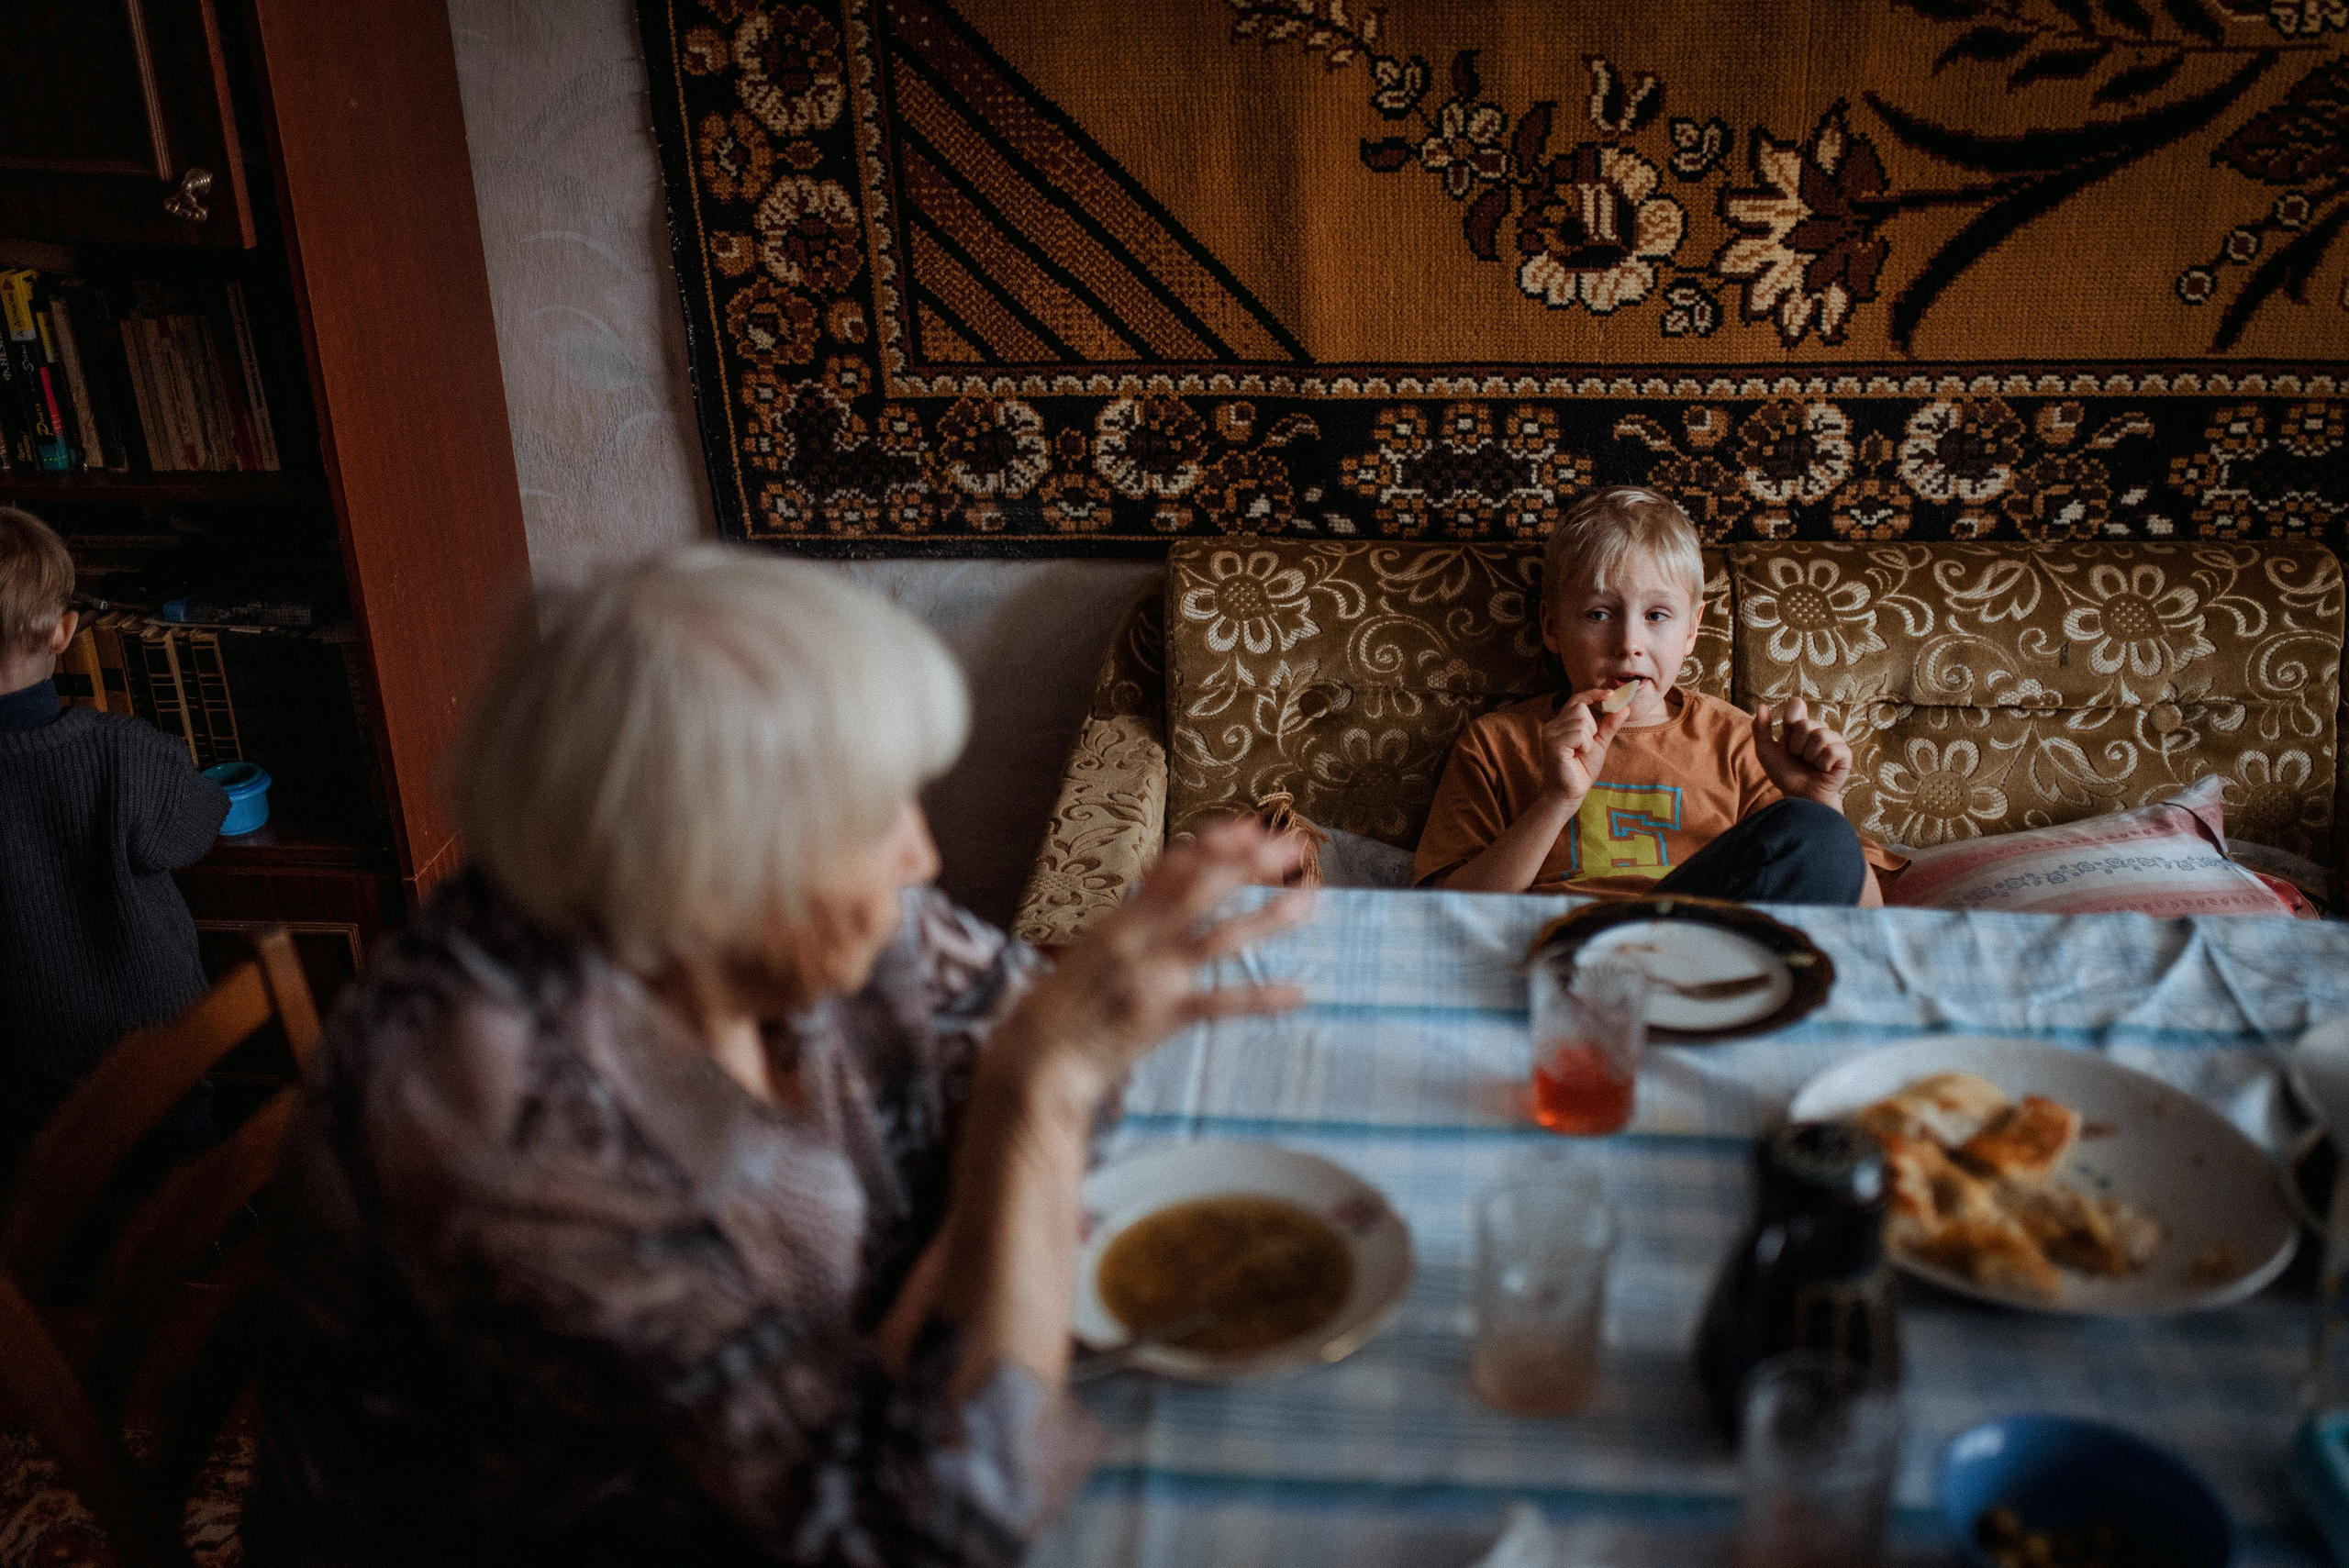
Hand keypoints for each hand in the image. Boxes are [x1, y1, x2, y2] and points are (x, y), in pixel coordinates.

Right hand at [991, 817, 1313, 1111]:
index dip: (1213, 843)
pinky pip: (1223, 1004)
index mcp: (1119, 920)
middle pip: (1202, 888)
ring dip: (1268, 918)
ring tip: (1307, 903)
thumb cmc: (1060, 1005)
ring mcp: (1153, 977)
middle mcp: (1138, 939)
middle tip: (1290, 847)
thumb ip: (1131, 920)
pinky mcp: (1164, 1018)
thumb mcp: (1091, 949)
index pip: (1172, 867)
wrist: (1036, 1060)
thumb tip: (1164, 892)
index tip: (1248, 826)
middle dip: (1248, 863)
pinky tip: (1299, 993)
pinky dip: (1263, 998)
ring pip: (1221, 937)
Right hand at [1538, 689, 1632, 807]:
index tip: (1611, 693)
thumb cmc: (1582, 769)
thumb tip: (1625, 707)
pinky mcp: (1553, 744)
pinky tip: (1577, 755)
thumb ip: (1609, 725)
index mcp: (1561, 723)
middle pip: (1581, 708)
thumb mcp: (1599, 743)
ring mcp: (1550, 734)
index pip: (1576, 699)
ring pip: (1582, 721)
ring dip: (1589, 739)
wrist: (1571, 793)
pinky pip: (1578, 734)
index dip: (1593, 694)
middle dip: (1592, 726)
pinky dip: (1585, 745)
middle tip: (1586, 745)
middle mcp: (1552, 725)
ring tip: (1580, 752)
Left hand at [1752, 696, 1852, 805]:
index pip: (1796, 704)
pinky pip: (1832, 750)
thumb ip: (1761, 729)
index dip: (1790, 718)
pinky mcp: (1845, 754)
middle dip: (1796, 745)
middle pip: (1805, 724)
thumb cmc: (1784, 774)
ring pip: (1820, 735)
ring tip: (1810, 763)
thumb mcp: (1766, 752)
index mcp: (1800, 725)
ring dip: (1809, 755)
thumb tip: (1761, 706)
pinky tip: (1822, 769)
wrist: (1799, 797)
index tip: (1786, 735)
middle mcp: (1818, 729)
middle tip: (1798, 757)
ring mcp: (1834, 741)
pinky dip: (1822, 763)